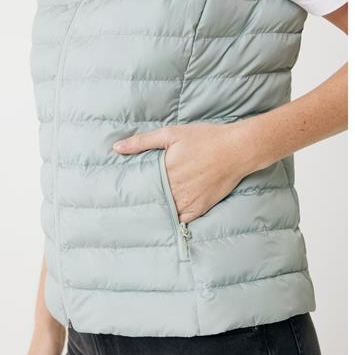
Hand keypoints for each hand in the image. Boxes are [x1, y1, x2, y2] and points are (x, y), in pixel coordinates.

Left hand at [113, 121, 261, 223]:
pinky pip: (181, 220)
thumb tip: (117, 148)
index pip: (139, 186)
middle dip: (140, 202)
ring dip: (156, 212)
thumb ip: (142, 142)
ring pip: (165, 212)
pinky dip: (173, 219)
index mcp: (165, 170)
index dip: (129, 190)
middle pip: (151, 201)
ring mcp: (189, 200)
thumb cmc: (205, 138)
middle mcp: (175, 189)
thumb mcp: (171, 134)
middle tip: (124, 207)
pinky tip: (165, 216)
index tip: (119, 193)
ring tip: (141, 214)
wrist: (237, 149)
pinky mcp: (200, 208)